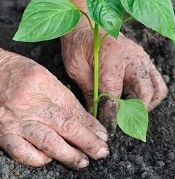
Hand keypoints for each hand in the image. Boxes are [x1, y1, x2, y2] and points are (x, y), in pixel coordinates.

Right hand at [0, 49, 108, 169]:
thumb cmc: (21, 74)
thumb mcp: (47, 79)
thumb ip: (66, 100)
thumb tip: (87, 121)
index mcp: (45, 86)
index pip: (74, 110)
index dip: (91, 126)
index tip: (103, 136)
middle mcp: (32, 105)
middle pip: (65, 127)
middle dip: (86, 142)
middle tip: (101, 152)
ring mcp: (16, 121)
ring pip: (47, 142)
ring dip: (68, 155)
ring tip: (82, 162)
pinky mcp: (3, 133)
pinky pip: (21, 152)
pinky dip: (37, 159)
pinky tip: (48, 160)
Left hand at [60, 19, 167, 132]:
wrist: (88, 23)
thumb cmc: (79, 45)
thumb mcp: (77, 69)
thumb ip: (90, 93)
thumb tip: (96, 117)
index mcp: (111, 58)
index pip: (114, 95)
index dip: (111, 116)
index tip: (109, 131)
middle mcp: (132, 57)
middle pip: (144, 93)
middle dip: (133, 112)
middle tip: (120, 121)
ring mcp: (143, 58)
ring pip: (157, 89)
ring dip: (146, 105)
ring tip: (130, 109)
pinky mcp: (146, 59)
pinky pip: (158, 81)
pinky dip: (151, 95)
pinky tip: (134, 97)